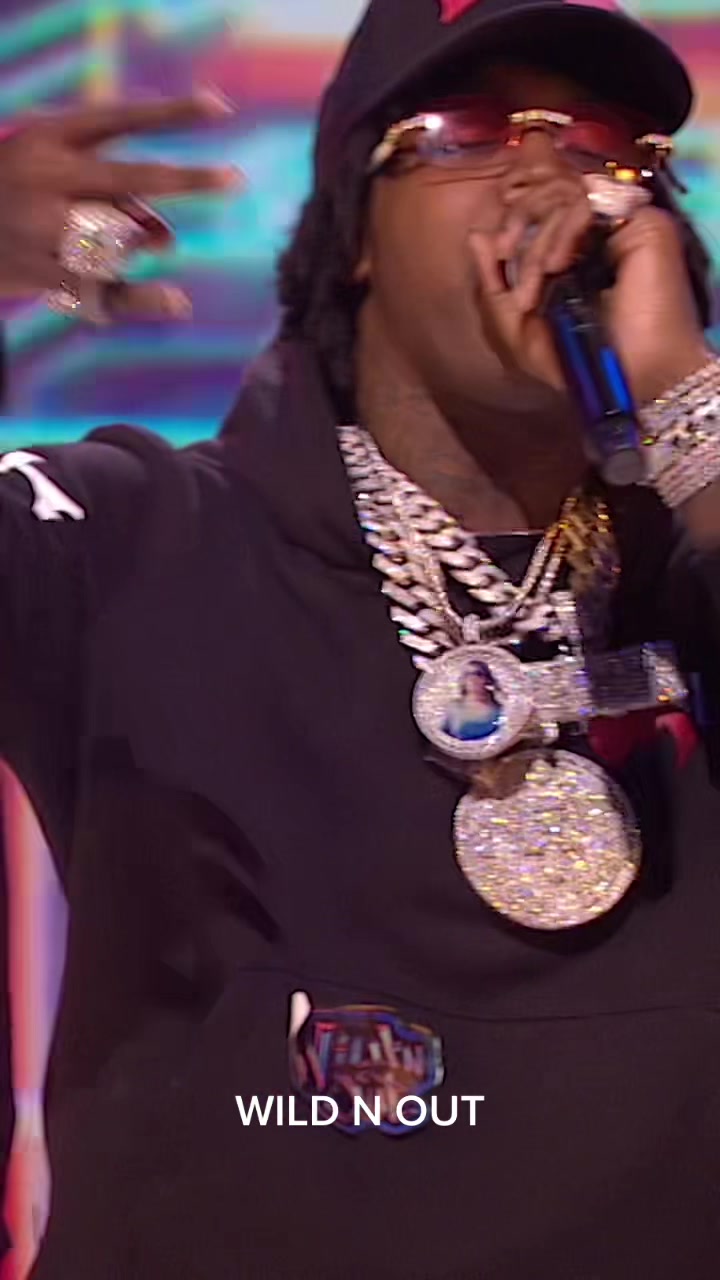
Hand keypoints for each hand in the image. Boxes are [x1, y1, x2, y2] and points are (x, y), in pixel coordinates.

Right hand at [0, 92, 241, 317]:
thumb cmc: (12, 193)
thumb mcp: (48, 165)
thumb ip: (105, 187)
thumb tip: (165, 238)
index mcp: (49, 137)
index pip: (119, 118)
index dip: (171, 114)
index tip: (219, 109)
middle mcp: (49, 176)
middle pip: (133, 176)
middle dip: (188, 178)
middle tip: (236, 180)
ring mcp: (45, 226)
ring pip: (124, 238)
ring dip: (133, 244)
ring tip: (107, 241)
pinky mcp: (43, 272)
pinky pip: (107, 290)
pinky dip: (143, 299)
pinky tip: (174, 303)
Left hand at [470, 167, 708, 404]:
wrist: (621, 381)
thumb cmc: (571, 362)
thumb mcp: (514, 326)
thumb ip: (492, 280)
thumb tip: (476, 233)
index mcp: (568, 249)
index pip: (537, 206)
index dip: (513, 219)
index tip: (497, 249)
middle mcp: (594, 232)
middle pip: (548, 193)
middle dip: (520, 225)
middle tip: (507, 256)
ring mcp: (619, 225)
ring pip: (565, 196)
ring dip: (540, 238)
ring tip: (539, 278)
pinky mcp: (641, 223)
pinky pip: (589, 203)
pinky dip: (564, 230)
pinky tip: (559, 265)